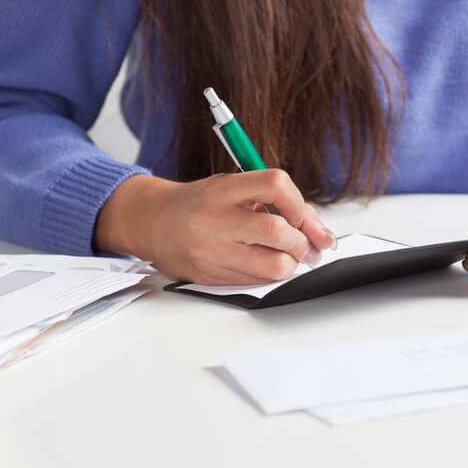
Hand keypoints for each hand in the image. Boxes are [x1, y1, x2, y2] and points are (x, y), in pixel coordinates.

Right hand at [95, 170, 336, 283]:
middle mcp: (215, 219)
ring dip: (291, 263)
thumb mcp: (229, 188)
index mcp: (223, 189)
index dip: (299, 204)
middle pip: (278, 231)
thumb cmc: (198, 204)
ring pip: (272, 266)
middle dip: (302, 242)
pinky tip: (266, 264)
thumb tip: (317, 230)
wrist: (151, 222)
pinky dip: (270, 275)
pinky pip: (256, 281)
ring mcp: (212, 251)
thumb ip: (270, 201)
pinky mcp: (210, 276)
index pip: (276, 185)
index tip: (303, 216)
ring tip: (288, 257)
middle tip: (306, 244)